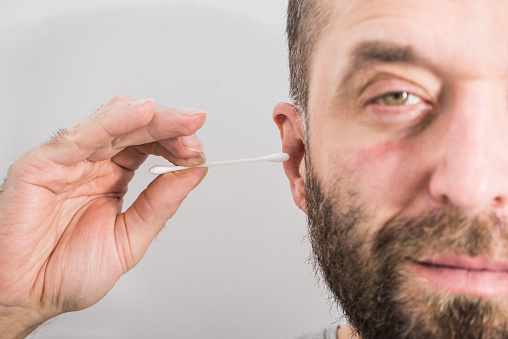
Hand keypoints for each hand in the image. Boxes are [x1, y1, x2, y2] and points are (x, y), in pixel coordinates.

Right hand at [0, 95, 207, 337]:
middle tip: (194, 131)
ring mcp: (70, 160)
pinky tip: (143, 115)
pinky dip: (115, 121)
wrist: (24, 295)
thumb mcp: (130, 238)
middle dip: (171, 127)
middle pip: (137, 129)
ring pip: (115, 122)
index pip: (150, 146)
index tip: (197, 151)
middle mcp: (93, 164)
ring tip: (183, 122)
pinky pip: (83, 135)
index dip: (176, 144)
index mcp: (113, 179)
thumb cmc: (65, 272)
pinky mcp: (45, 162)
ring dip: (153, 119)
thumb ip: (160, 203)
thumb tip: (193, 173)